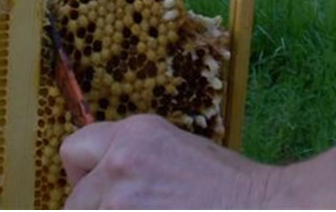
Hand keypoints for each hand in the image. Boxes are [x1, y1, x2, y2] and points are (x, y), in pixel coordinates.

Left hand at [60, 114, 275, 208]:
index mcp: (134, 132)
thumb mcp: (174, 151)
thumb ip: (132, 159)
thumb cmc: (227, 187)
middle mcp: (121, 159)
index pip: (73, 151)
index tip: (96, 194)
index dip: (81, 178)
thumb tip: (103, 184)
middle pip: (73, 201)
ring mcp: (122, 200)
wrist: (263, 209)